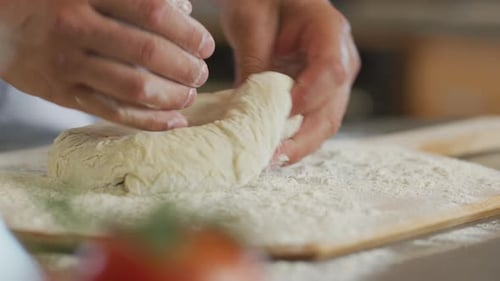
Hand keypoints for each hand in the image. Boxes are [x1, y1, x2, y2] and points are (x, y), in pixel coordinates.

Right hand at [0, 0, 214, 129]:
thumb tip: (184, 8)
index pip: (152, 11)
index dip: (188, 31)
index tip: (206, 45)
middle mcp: (75, 27)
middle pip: (147, 53)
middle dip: (185, 67)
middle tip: (201, 73)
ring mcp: (66, 64)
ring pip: (132, 87)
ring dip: (172, 96)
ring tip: (189, 95)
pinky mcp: (61, 93)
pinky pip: (112, 112)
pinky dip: (148, 121)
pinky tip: (174, 122)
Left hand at [218, 0, 359, 163]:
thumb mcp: (250, 20)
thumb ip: (254, 61)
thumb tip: (248, 108)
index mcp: (330, 31)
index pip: (331, 71)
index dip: (308, 98)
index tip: (277, 116)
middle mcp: (341, 59)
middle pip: (332, 108)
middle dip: (302, 139)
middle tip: (271, 158)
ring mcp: (335, 81)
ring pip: (325, 123)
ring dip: (298, 146)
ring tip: (268, 162)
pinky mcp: (321, 94)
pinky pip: (314, 122)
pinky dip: (295, 140)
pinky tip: (273, 151)